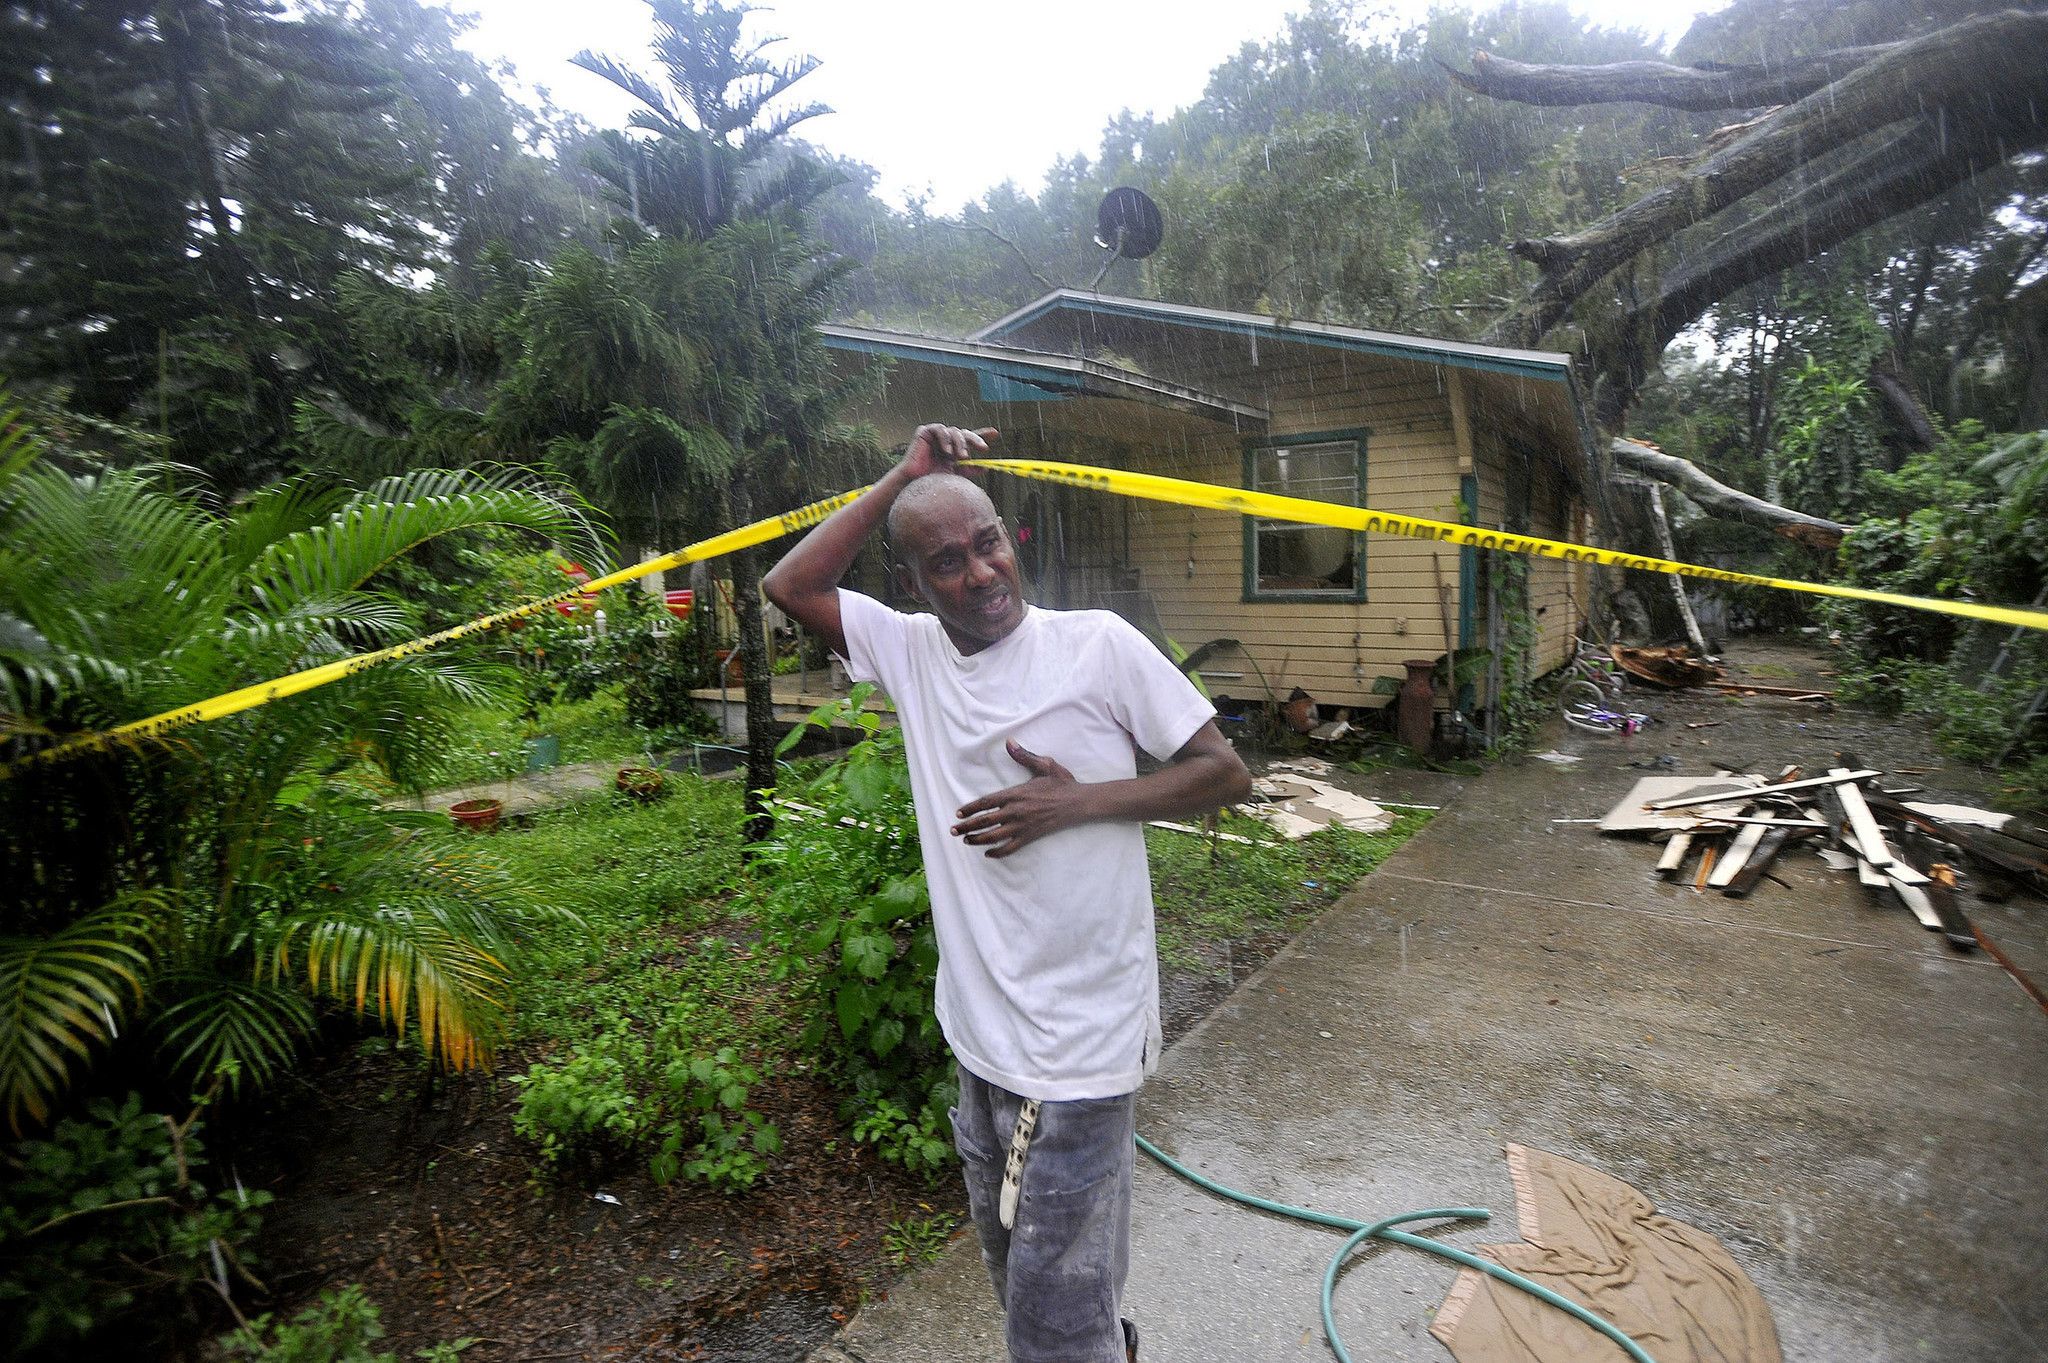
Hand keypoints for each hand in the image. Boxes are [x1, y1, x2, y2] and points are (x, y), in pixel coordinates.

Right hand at [900, 424, 996, 480]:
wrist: (915, 484)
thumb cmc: (932, 482)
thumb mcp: (956, 475)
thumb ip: (969, 469)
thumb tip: (986, 467)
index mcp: (953, 449)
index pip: (969, 439)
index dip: (981, 435)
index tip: (995, 434)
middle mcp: (946, 441)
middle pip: (964, 434)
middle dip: (975, 440)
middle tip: (983, 449)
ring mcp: (935, 436)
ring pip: (954, 431)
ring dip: (960, 443)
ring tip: (960, 457)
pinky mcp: (924, 432)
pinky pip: (939, 429)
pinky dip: (945, 438)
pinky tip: (946, 451)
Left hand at [951, 740, 1087, 858]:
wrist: (1079, 803)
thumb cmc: (1062, 783)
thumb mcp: (1044, 765)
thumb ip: (1024, 756)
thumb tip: (1010, 742)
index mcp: (1016, 793)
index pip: (986, 802)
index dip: (970, 808)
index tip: (958, 813)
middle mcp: (1016, 811)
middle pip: (985, 821)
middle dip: (967, 827)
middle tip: (953, 831)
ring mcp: (1023, 826)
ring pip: (994, 836)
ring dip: (977, 839)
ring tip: (966, 840)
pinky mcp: (1030, 836)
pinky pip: (1010, 848)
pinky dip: (998, 852)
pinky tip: (988, 853)